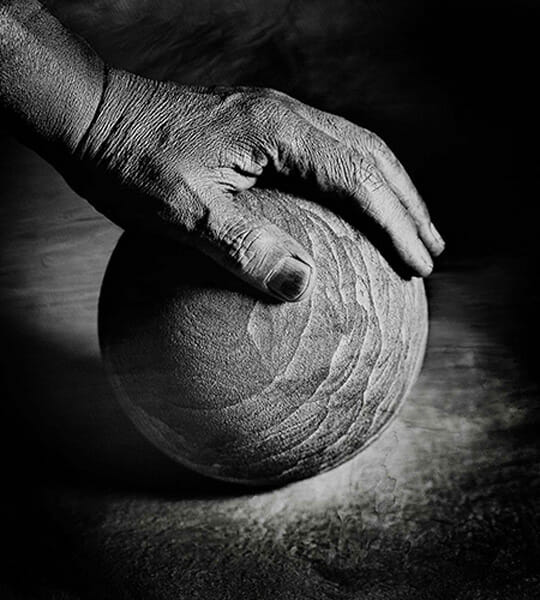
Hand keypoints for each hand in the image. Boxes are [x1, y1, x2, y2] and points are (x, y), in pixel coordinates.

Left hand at [66, 68, 444, 301]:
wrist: (92, 116)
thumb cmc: (129, 162)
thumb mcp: (180, 212)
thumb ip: (242, 246)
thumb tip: (303, 285)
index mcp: (276, 130)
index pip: (358, 177)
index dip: (395, 221)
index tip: (420, 262)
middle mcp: (285, 117)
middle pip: (370, 157)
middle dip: (407, 204)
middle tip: (432, 250)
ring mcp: (274, 120)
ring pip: (353, 151)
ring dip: (388, 190)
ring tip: (410, 228)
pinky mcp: (259, 131)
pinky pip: (324, 157)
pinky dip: (353, 185)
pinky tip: (352, 211)